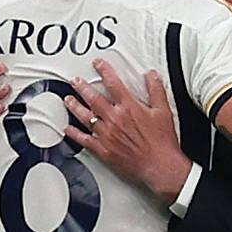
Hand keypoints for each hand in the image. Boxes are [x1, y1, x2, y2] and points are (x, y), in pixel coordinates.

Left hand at [61, 59, 189, 202]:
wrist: (159, 167)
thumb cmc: (162, 143)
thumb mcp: (163, 111)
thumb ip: (156, 91)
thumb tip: (151, 76)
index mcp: (129, 107)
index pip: (113, 83)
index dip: (104, 70)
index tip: (98, 64)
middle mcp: (115, 119)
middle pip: (93, 98)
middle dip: (82, 87)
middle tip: (75, 81)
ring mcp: (107, 135)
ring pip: (85, 117)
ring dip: (74, 106)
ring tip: (68, 99)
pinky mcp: (103, 150)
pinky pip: (84, 140)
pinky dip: (74, 134)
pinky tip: (68, 129)